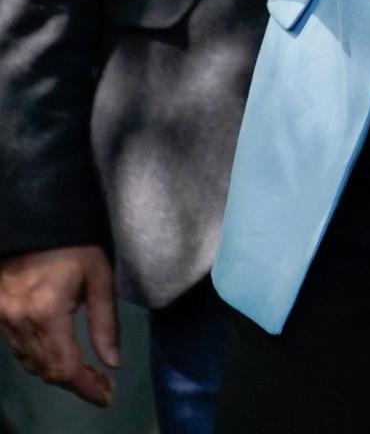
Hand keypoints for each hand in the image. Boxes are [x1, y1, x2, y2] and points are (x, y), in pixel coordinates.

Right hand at [0, 246, 119, 407]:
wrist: (34, 218)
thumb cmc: (72, 242)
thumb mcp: (99, 274)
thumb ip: (105, 320)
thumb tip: (113, 362)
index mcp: (48, 313)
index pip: (65, 368)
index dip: (86, 388)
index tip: (107, 396)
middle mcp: (21, 323)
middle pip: (47, 371)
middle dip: (77, 383)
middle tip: (102, 385)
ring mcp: (6, 321)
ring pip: (31, 364)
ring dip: (58, 373)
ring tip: (86, 373)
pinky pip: (19, 350)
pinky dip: (40, 359)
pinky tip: (59, 355)